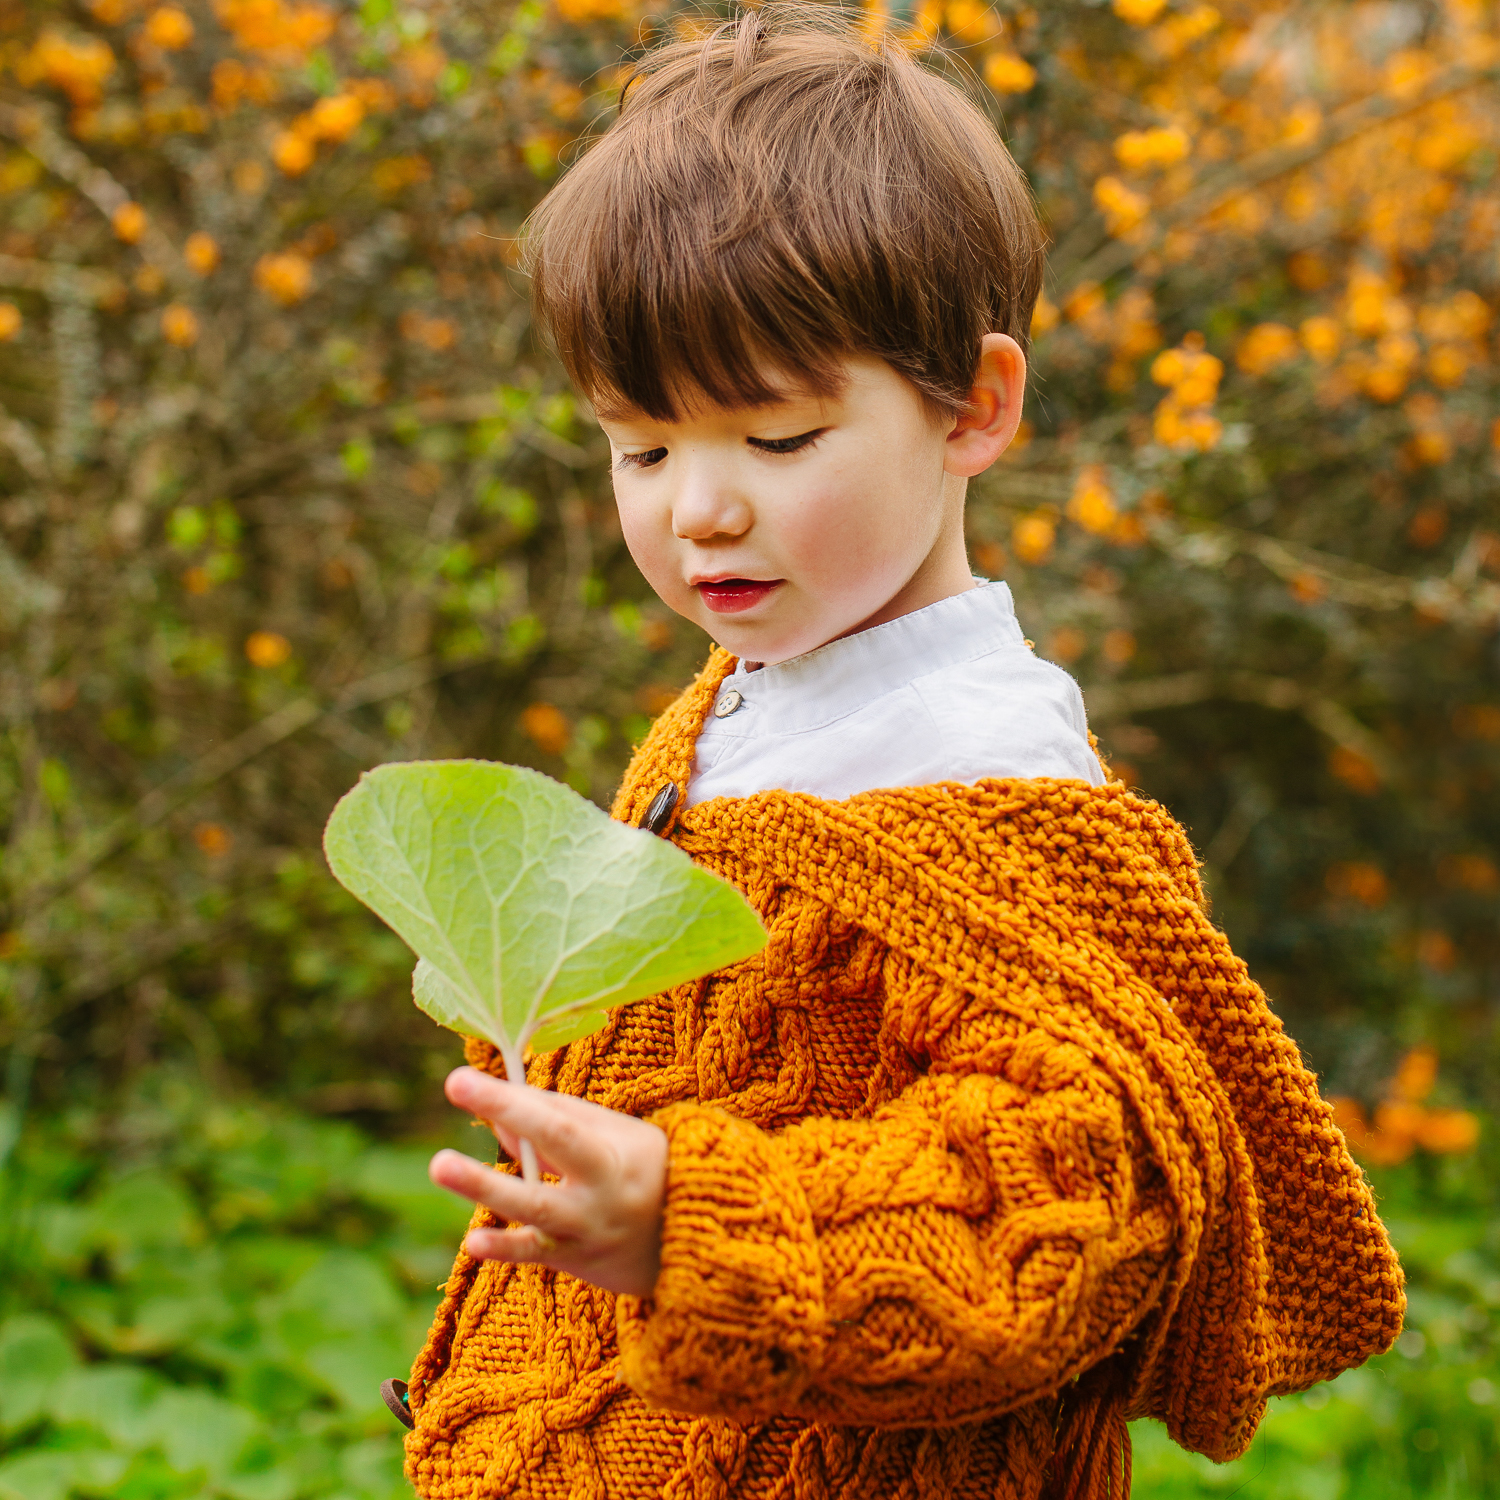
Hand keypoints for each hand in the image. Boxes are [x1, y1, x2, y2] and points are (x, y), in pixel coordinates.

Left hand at [429, 1066, 667, 1297]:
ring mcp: (584, 1232)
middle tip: (453, 1088)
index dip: (511, 1100)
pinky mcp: (572, 1261)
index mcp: (612, 1157)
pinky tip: (474, 1243)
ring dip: (485, 1187)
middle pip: (547, 1159)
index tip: (461, 1078)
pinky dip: (505, 1249)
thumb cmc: (647, 1170)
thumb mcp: (617, 1137)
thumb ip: (561, 1121)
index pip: (556, 1124)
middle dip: (502, 1123)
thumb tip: (500, 1109)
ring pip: (533, 1210)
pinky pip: (534, 1255)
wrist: (690, 1241)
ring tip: (441, 1165)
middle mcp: (598, 1195)